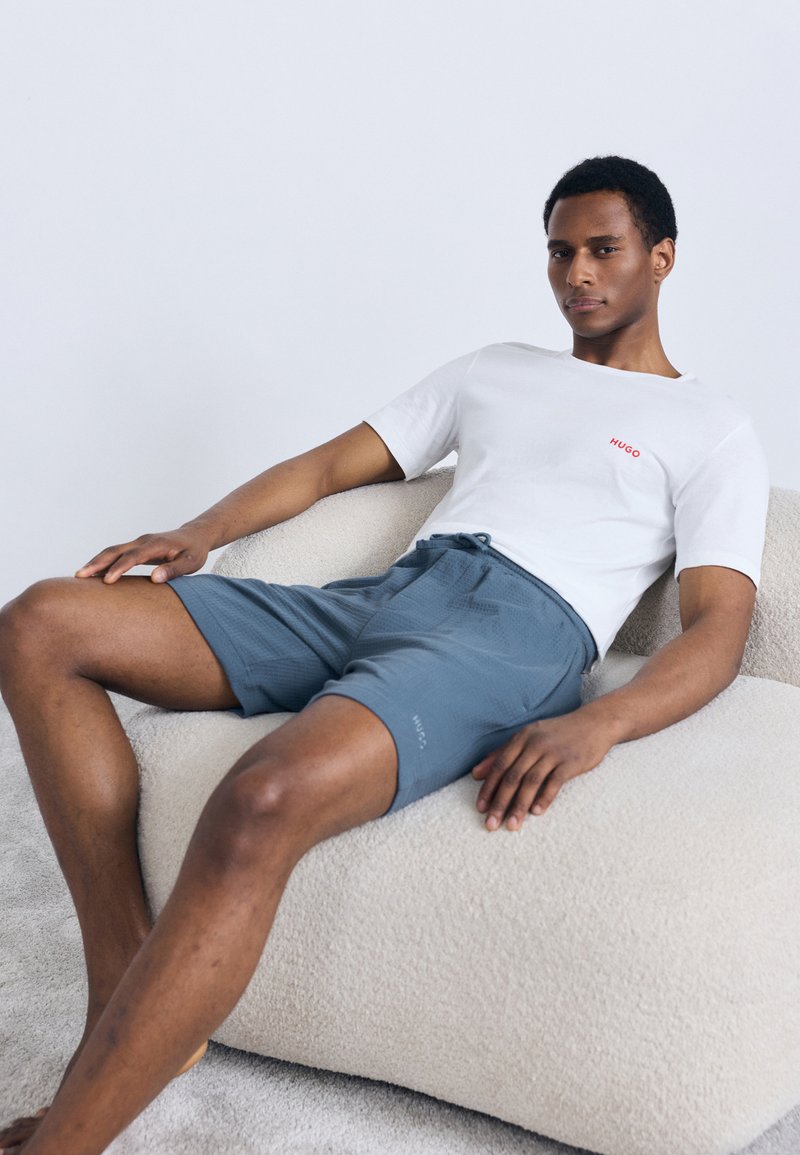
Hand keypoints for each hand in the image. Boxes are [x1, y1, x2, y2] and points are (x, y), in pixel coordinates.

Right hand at [74, 528, 211, 583]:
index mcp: (156, 545)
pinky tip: (93, 573)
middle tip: (80, 576)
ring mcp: (138, 543)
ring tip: (80, 576)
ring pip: (112, 551)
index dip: (119, 568)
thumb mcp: (190, 563)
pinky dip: (103, 561)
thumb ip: (173, 570)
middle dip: (97, 562)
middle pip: (116, 550)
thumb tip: (155, 579)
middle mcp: (143, 541)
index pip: (133, 556)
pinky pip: (116, 554)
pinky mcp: (136, 548)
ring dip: (96, 561)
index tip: (107, 581)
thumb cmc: (194, 552)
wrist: (195, 536)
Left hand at [471, 707, 616, 830]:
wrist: (594, 723)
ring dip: (519, 806)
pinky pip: (554, 782)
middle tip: (491, 824)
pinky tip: (537, 813)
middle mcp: (534, 744)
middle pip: (512, 776)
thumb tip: (476, 773)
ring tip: (512, 825)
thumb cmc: (557, 733)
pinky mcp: (571, 762)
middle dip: (500, 802)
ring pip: (531, 782)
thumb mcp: (528, 737)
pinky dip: (545, 798)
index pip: (499, 766)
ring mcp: (553, 753)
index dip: (489, 788)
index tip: (480, 808)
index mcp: (521, 738)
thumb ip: (502, 753)